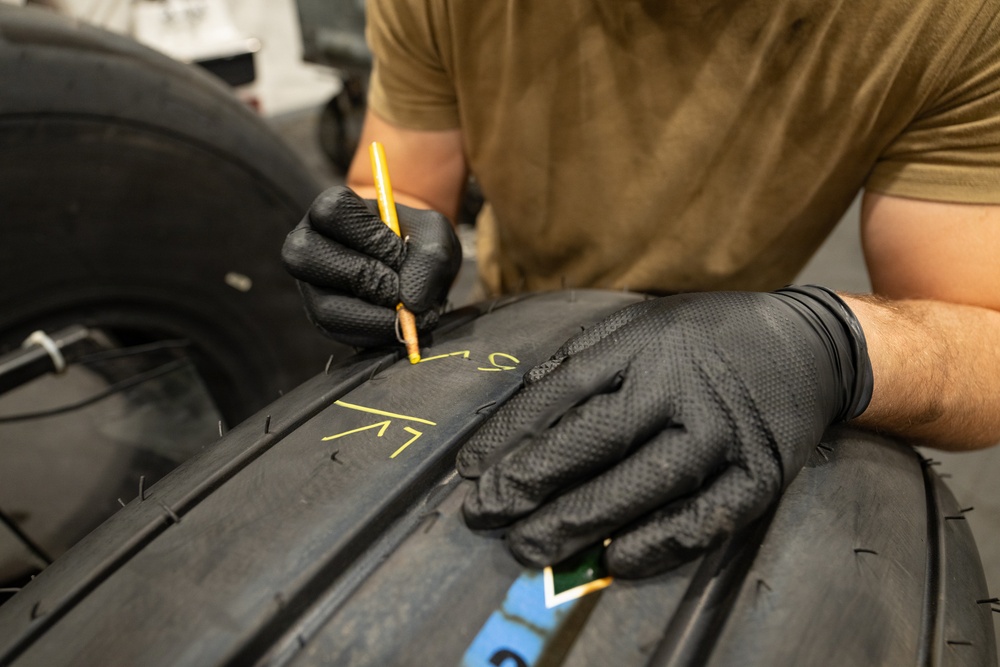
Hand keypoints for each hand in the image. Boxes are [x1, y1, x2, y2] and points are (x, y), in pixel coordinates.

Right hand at [281, 186, 461, 347]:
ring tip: (407, 312)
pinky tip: (402, 325)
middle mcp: (307, 244)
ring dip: (374, 316)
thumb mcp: (435, 235)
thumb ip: (430, 257)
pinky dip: (378, 333)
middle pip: (306, 257)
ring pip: (324, 308)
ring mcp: (311, 286)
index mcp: (330, 210)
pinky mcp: (323, 319)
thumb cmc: (418, 242)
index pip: (332, 212)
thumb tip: (409, 303)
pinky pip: (340, 334)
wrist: (416, 269)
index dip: (370, 235)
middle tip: (398, 287)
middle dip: (364, 277)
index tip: (401, 250)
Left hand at [457, 287, 872, 577]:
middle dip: (530, 482)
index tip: (469, 469)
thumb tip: (520, 405)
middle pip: (595, 440)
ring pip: (641, 485)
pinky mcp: (759, 475)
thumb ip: (581, 358)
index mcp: (646, 345)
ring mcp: (724, 434)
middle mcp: (683, 386)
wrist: (810, 346)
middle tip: (484, 513)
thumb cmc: (706, 337)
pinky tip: (612, 559)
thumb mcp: (641, 324)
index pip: (563, 390)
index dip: (509, 432)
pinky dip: (656, 544)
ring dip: (578, 521)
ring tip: (527, 546)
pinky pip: (702, 519)